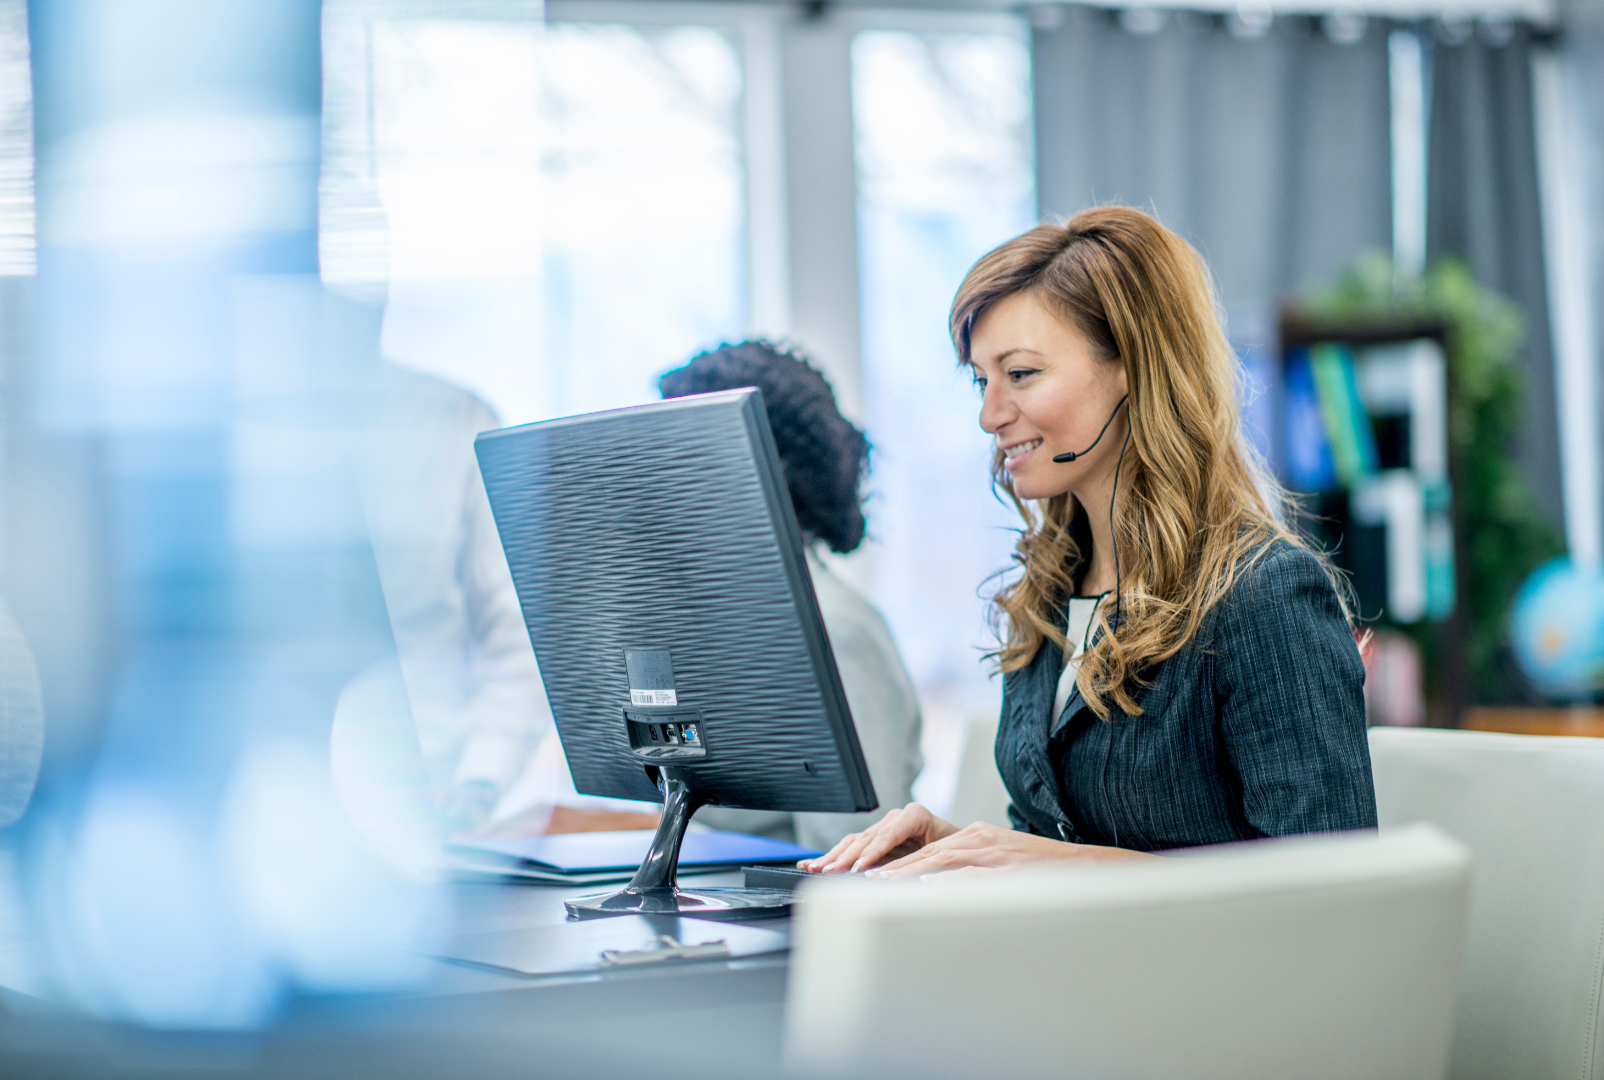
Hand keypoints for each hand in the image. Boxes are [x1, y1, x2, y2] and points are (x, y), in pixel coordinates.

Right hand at [798, 803, 960, 873]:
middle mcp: (896, 818)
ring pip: (854, 842)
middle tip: (828, 871)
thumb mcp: (947, 856)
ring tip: (813, 867)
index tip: (859, 868)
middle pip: (866, 838)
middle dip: (845, 856)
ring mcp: (884, 828)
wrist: (962, 848)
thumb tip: (903, 879)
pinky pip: (851, 847)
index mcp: (915, 815)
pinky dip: (833, 857)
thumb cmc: (957, 852)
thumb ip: (926, 864)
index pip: (888, 834)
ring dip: (833, 857)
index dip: (872, 852)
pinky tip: (813, 863)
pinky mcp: (875, 841)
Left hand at [862, 820, 1154, 878]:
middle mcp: (981, 839)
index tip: (864, 875)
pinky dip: (946, 880)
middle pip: (925, 851)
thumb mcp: (1000, 874)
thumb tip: (928, 896)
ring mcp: (995, 851)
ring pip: (941, 858)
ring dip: (906, 872)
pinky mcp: (1009, 865)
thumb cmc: (1044, 879)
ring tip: (876, 884)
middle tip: (858, 879)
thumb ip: (966, 881)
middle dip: (889, 865)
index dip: (893, 862)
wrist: (1090, 872)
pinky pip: (972, 873)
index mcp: (976, 839)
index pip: (925, 850)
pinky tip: (924, 888)